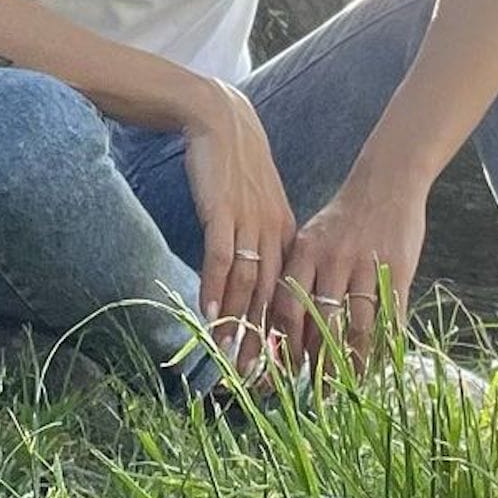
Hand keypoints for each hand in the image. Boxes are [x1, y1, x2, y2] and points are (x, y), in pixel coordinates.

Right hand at [181, 82, 296, 370]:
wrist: (221, 119)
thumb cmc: (237, 165)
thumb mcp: (259, 205)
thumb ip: (261, 241)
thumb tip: (254, 281)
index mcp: (286, 234)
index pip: (288, 292)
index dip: (284, 330)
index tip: (281, 366)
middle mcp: (273, 232)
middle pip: (271, 296)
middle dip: (264, 339)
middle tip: (258, 379)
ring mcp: (248, 222)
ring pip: (247, 282)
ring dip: (237, 321)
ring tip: (230, 356)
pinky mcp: (222, 211)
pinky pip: (221, 256)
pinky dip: (215, 287)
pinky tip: (208, 313)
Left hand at [269, 178, 426, 376]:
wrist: (386, 182)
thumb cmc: (344, 218)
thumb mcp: (312, 239)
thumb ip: (297, 280)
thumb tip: (281, 333)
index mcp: (305, 251)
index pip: (288, 308)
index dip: (286, 345)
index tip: (286, 371)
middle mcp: (333, 260)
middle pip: (323, 326)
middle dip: (319, 365)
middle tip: (318, 392)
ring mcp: (367, 265)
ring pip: (358, 329)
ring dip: (353, 364)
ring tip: (349, 386)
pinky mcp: (399, 271)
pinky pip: (390, 319)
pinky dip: (385, 347)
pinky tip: (380, 365)